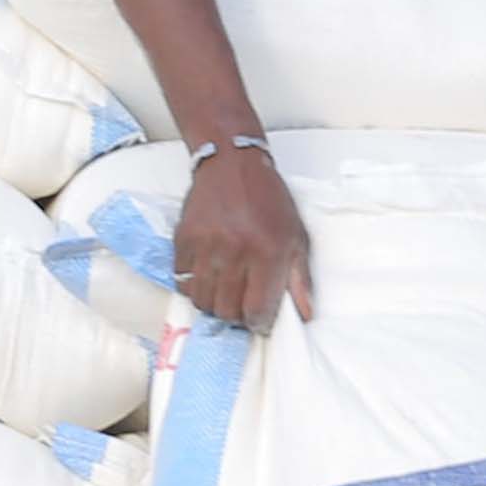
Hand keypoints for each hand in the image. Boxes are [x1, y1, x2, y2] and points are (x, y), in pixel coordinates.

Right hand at [176, 143, 315, 329]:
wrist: (232, 163)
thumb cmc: (268, 199)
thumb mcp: (296, 235)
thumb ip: (300, 277)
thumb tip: (304, 314)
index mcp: (267, 252)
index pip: (256, 309)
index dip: (258, 322)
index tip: (259, 319)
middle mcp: (234, 251)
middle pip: (226, 310)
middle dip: (236, 315)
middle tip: (241, 303)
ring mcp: (205, 246)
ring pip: (201, 299)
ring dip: (213, 303)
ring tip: (224, 292)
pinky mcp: (183, 239)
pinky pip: (181, 279)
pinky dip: (192, 284)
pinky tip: (207, 275)